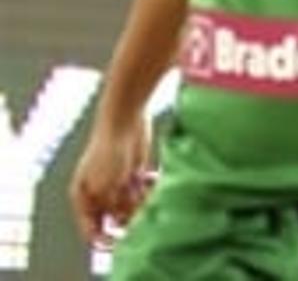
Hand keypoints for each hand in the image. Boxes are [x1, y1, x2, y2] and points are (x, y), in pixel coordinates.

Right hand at [69, 119, 151, 246]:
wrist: (124, 120)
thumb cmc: (109, 152)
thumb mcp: (106, 186)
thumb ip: (112, 208)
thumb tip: (122, 224)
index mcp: (83, 198)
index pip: (90, 229)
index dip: (103, 240)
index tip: (119, 243)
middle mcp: (99, 194)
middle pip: (115, 219)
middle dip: (128, 216)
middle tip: (134, 200)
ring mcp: (117, 185)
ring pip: (132, 208)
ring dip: (140, 203)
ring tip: (140, 184)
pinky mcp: (135, 174)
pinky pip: (144, 194)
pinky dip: (149, 191)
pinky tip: (149, 176)